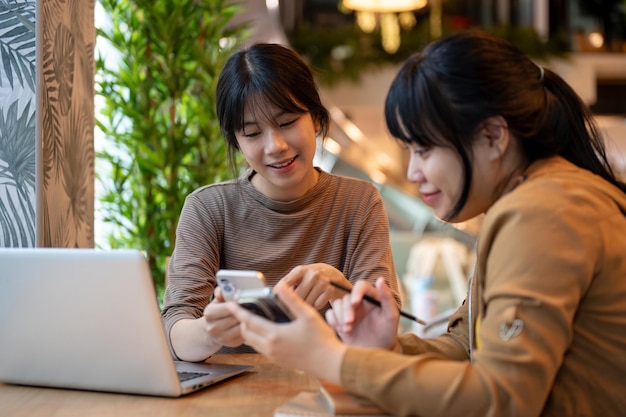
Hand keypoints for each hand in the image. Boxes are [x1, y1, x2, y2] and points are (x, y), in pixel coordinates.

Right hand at [201, 287, 244, 347]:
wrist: (210, 332)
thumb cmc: (217, 313)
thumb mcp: (216, 302)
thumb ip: (220, 293)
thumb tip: (221, 290)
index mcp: (210, 314)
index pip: (228, 307)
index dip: (238, 303)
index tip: (244, 300)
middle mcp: (213, 327)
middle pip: (236, 317)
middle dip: (244, 311)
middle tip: (251, 306)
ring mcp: (222, 337)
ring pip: (242, 326)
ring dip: (247, 320)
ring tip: (249, 314)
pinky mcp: (231, 344)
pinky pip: (245, 334)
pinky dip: (248, 328)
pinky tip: (247, 324)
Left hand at [225, 286, 346, 383]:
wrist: (330, 363)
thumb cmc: (321, 339)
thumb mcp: (308, 315)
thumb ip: (292, 300)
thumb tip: (281, 286)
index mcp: (274, 334)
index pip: (249, 321)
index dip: (238, 311)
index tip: (230, 304)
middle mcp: (270, 347)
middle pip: (246, 333)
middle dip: (242, 322)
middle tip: (243, 310)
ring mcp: (273, 356)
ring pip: (252, 343)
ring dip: (249, 331)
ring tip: (253, 319)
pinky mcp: (278, 361)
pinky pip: (261, 349)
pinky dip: (257, 339)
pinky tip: (267, 331)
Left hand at [274, 264, 348, 308]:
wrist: (334, 275)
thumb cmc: (312, 277)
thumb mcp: (300, 275)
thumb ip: (288, 284)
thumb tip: (275, 296)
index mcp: (300, 270)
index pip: (285, 283)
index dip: (278, 294)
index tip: (273, 302)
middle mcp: (312, 274)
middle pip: (296, 297)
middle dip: (295, 302)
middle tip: (297, 302)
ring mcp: (322, 282)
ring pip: (307, 303)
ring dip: (305, 306)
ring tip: (308, 299)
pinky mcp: (330, 290)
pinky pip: (317, 305)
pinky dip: (315, 306)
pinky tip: (317, 300)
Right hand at [326, 278, 398, 349]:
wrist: (376, 351)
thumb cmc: (387, 333)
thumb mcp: (391, 316)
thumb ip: (387, 297)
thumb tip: (380, 279)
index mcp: (371, 296)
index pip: (361, 286)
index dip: (356, 292)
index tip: (355, 303)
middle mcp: (358, 301)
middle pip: (346, 297)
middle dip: (346, 310)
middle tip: (349, 323)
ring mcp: (348, 311)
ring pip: (336, 304)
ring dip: (339, 316)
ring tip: (347, 330)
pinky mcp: (339, 320)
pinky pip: (330, 314)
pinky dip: (333, 321)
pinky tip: (342, 331)